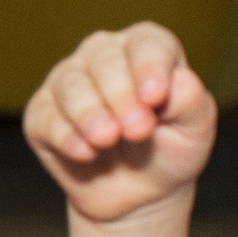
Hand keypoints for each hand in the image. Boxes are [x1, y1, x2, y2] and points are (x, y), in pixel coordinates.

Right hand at [23, 23, 217, 225]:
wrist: (141, 193)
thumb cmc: (172, 150)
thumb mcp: (195, 130)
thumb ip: (191, 102)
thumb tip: (181, 81)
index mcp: (147, 50)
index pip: (147, 43)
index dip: (150, 66)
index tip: (155, 96)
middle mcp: (104, 55)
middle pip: (105, 59)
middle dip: (121, 95)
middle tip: (137, 129)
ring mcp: (69, 80)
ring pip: (70, 85)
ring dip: (90, 113)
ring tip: (108, 139)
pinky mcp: (43, 113)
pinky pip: (46, 116)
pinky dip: (65, 135)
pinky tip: (86, 153)